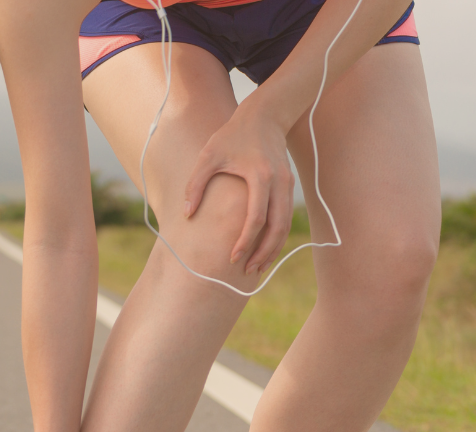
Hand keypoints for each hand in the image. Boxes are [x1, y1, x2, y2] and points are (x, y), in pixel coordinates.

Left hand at [183, 107, 295, 275]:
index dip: (245, 240)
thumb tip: (187, 215)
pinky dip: (278, 236)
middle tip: (248, 271)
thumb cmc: (231, 135)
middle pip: (277, 228)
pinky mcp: (288, 186)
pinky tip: (265, 249)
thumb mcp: (208, 156)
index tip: (232, 257)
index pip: (256, 218)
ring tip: (258, 267)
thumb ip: (195, 185)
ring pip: (285, 225)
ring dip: (274, 248)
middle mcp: (279, 183)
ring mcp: (287, 185)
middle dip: (264, 252)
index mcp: (260, 176)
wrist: (264, 115)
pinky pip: (286, 217)